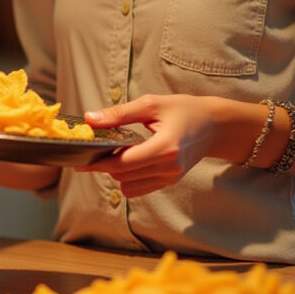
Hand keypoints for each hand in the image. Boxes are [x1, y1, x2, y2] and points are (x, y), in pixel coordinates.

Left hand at [76, 94, 220, 196]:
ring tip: (118, 152)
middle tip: (98, 148)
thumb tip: (89, 119)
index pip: (123, 163)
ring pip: (128, 185)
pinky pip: (138, 188)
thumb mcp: (151, 104)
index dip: (99, 162)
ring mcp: (170, 177)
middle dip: (105, 164)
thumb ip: (119, 114)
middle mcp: (169, 167)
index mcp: (165, 148)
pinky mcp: (170, 182)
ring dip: (117, 172)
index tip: (81, 158)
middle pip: (122, 176)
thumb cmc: (183, 110)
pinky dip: (128, 177)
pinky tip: (130, 160)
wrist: (213, 126)